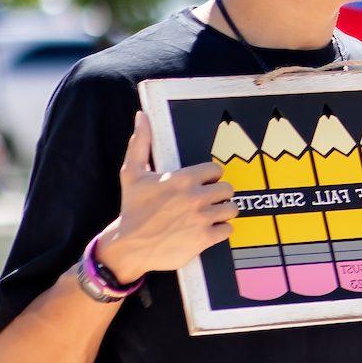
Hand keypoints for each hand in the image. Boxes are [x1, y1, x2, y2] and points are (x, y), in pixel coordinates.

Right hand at [96, 112, 233, 280]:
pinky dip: (220, 230)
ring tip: (209, 214)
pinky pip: (228, 229)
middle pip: (227, 189)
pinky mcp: (205, 238)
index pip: (215, 170)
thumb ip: (140, 143)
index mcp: (182, 179)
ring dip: (223, 211)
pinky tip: (207, 229)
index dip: (210, 177)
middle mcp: (195, 197)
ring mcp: (202, 218)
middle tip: (206, 200)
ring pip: (231, 208)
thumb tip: (141, 116)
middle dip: (218, 194)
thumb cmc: (132, 208)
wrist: (130, 246)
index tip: (201, 184)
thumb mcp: (132, 173)